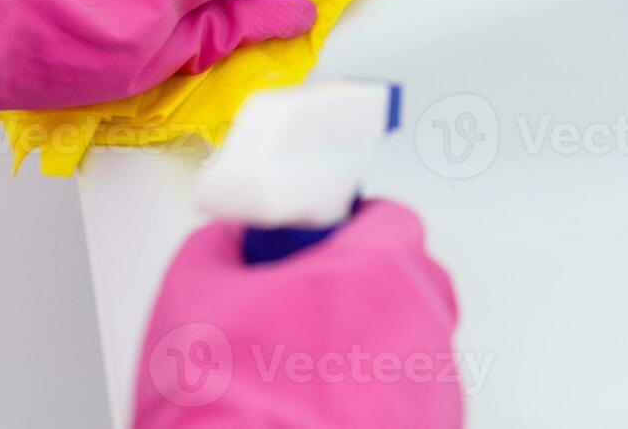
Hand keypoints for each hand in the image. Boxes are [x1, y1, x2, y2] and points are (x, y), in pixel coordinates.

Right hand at [136, 200, 462, 427]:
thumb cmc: (228, 397)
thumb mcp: (192, 293)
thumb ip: (221, 246)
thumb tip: (229, 241)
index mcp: (381, 265)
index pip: (384, 219)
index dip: (341, 231)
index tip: (310, 251)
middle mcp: (424, 319)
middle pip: (399, 281)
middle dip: (352, 290)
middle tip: (295, 313)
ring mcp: (434, 381)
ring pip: (404, 342)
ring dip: (364, 348)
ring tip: (301, 375)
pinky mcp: (434, 425)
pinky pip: (407, 395)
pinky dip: (373, 398)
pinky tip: (319, 411)